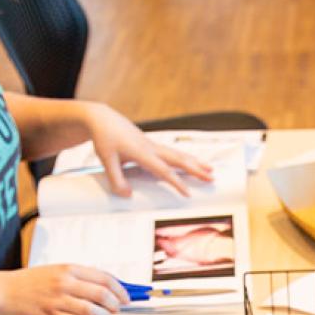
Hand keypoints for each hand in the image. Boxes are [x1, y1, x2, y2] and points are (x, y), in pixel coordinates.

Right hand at [0, 264, 129, 314]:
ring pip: (93, 311)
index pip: (104, 278)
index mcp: (69, 269)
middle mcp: (66, 283)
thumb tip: (107, 286)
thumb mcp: (57, 271)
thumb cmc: (32, 282)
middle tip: (117, 308)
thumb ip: (80, 277)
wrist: (5, 292)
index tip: (126, 296)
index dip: (120, 289)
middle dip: (115, 303)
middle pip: (102, 295)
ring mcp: (59, 301)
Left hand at [82, 102, 212, 195]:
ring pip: (179, 155)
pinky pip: (173, 152)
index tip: (188, 193)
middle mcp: (151, 147)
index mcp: (142, 152)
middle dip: (196, 170)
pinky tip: (192, 162)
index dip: (176, 182)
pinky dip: (186, 158)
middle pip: (178, 160)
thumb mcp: (106, 160)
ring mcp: (153, 145)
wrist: (102, 119)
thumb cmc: (104, 138)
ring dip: (195, 163)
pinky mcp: (152, 144)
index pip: (163, 170)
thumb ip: (116, 180)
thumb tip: (128, 195)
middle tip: (211, 178)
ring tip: (210, 170)